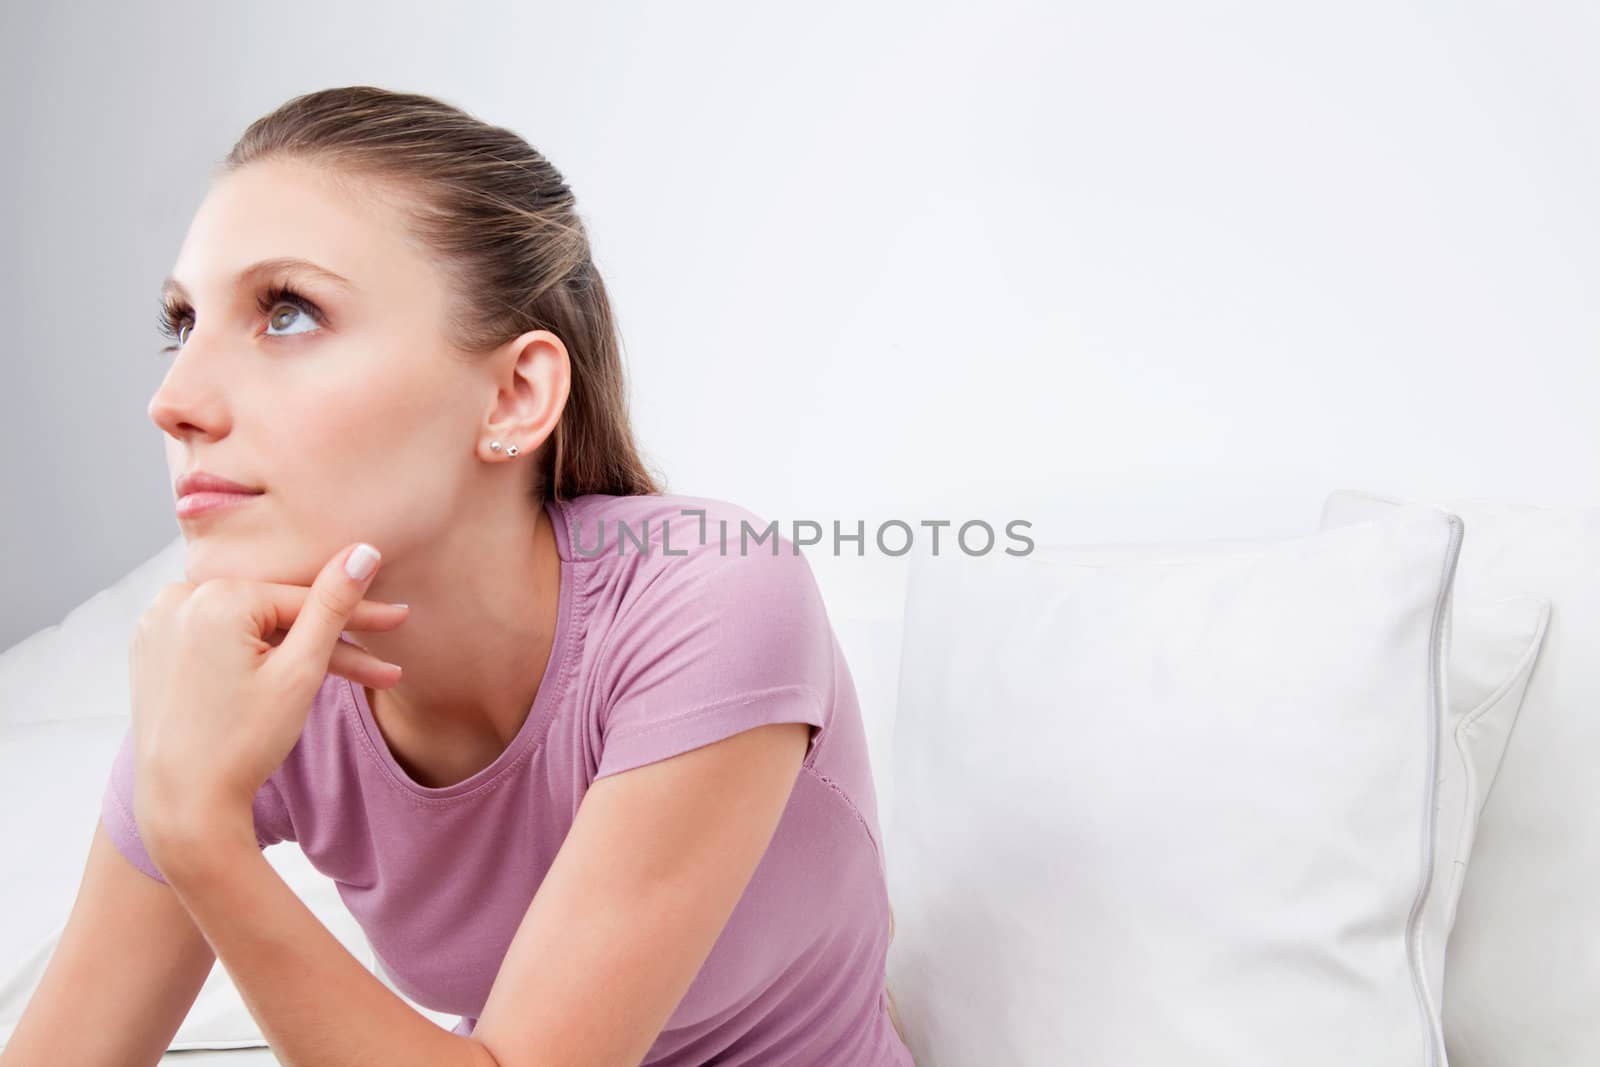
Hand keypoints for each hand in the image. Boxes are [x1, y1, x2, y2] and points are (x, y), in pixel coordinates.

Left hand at [130, 542, 409, 851]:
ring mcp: (159, 624)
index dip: (358, 612)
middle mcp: (178, 599)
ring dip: (297, 648)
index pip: (303, 599)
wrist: (183, 804)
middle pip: (275, 612)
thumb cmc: (242, 743)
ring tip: (348, 677)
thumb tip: (363, 551)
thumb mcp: (299, 671)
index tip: (400, 618)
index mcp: (213, 597)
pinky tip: (287, 673)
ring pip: (250, 625)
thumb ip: (332, 606)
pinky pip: (219, 637)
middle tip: (382, 662)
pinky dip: (254, 652)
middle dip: (330, 638)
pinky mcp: (152, 648)